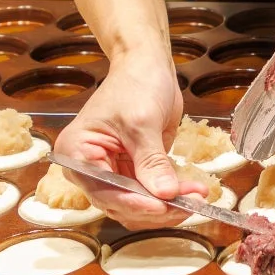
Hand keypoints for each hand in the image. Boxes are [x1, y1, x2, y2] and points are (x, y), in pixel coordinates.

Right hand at [53, 50, 207, 227]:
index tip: (163, 206)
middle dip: (157, 207)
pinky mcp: (133, 173)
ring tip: (197, 197)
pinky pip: (150, 195)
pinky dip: (171, 196)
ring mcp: (112, 172)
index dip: (135, 203)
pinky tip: (193, 191)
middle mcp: (90, 169)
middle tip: (190, 203)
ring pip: (138, 205)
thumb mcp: (142, 122)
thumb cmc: (135, 84)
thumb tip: (165, 194)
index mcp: (77, 153)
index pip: (104, 190)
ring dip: (168, 206)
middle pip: (121, 204)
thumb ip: (152, 161)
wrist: (147, 67)